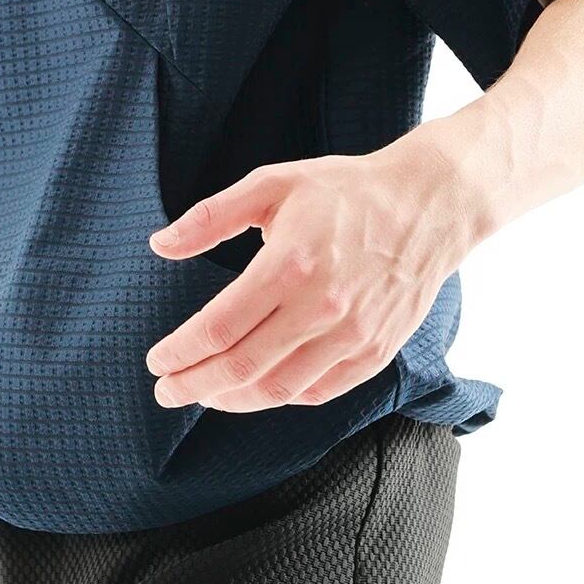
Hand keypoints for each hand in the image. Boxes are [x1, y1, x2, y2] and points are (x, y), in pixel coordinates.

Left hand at [143, 136, 468, 412]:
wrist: (427, 206)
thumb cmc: (344, 191)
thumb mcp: (272, 184)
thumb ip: (211, 217)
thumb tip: (159, 245)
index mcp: (290, 264)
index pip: (221, 326)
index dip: (181, 351)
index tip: (157, 360)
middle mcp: (322, 308)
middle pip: (243, 367)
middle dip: (195, 384)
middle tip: (166, 390)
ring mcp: (352, 336)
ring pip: (279, 390)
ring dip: (232, 399)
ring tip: (203, 393)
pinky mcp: (374, 353)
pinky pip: (317, 392)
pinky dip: (279, 398)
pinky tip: (255, 389)